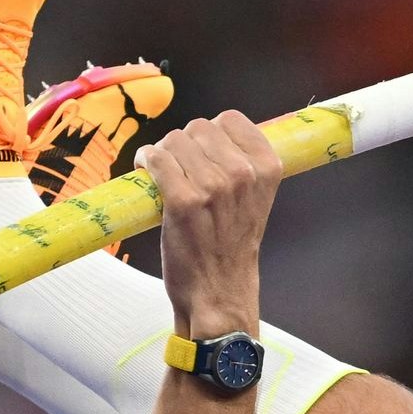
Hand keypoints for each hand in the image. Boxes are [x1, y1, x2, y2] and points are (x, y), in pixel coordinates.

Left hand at [142, 109, 282, 338]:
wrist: (220, 293)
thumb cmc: (232, 249)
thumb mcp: (255, 201)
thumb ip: (244, 167)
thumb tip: (214, 135)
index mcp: (266, 169)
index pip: (231, 120)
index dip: (211, 132)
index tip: (203, 150)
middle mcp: (243, 174)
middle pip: (199, 127)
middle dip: (184, 144)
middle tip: (180, 169)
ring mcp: (212, 187)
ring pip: (173, 141)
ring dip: (163, 154)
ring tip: (164, 176)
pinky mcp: (183, 202)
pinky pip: (156, 160)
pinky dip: (146, 162)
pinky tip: (146, 174)